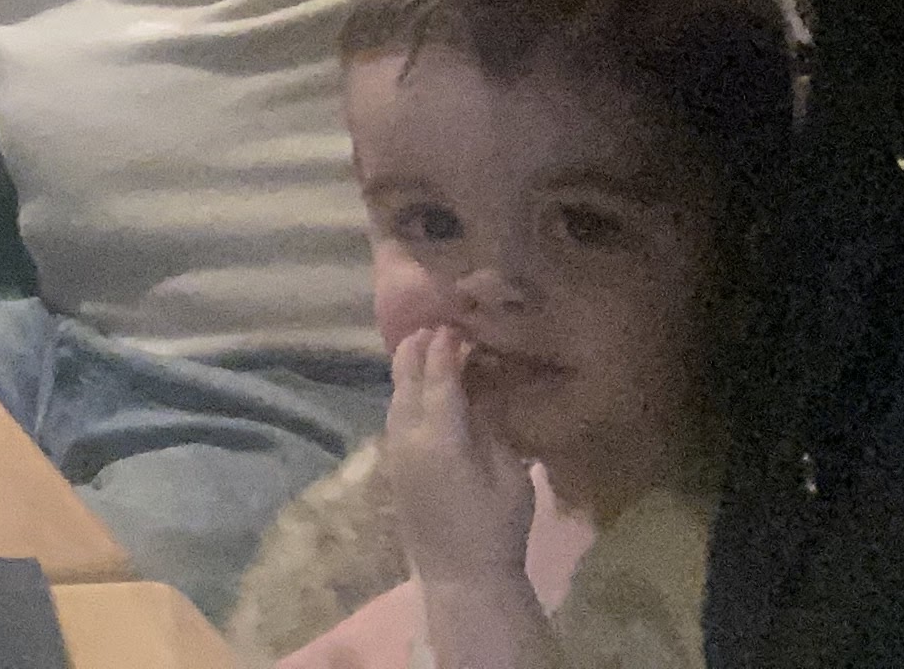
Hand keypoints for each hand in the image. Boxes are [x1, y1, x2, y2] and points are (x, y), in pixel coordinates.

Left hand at [380, 327, 539, 602]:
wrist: (461, 578)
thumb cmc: (496, 528)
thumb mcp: (510, 475)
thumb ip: (494, 427)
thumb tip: (484, 390)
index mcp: (440, 436)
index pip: (438, 378)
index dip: (446, 348)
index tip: (456, 324)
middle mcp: (408, 437)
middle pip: (406, 379)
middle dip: (419, 349)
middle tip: (437, 326)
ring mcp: (395, 452)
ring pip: (395, 396)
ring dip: (408, 369)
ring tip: (425, 348)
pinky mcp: (393, 466)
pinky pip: (394, 415)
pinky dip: (404, 392)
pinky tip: (418, 389)